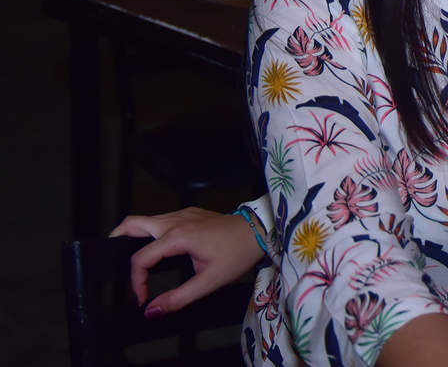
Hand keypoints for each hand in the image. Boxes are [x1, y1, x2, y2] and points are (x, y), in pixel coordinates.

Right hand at [109, 207, 265, 315]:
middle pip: (132, 224)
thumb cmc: (238, 253)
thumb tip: (152, 311)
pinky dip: (150, 233)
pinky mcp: (189, 214)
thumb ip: (178, 298)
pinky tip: (156, 250)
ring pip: (146, 220)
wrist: (259, 230)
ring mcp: (182, 214)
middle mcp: (175, 220)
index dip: (136, 282)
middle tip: (111, 263)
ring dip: (134, 237)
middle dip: (116, 241)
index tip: (142, 298)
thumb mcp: (209, 282)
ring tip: (134, 262)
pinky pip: (161, 220)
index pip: (141, 258)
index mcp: (178, 236)